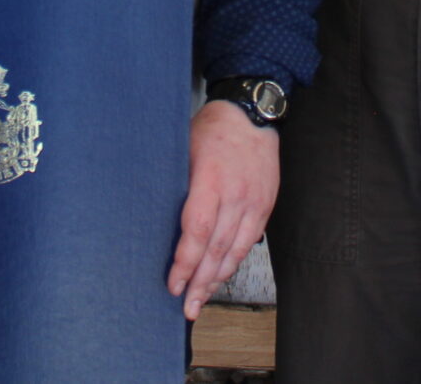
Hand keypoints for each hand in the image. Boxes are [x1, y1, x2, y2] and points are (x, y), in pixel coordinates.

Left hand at [167, 99, 279, 319]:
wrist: (252, 114)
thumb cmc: (212, 129)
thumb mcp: (184, 149)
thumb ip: (176, 185)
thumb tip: (154, 219)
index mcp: (211, 180)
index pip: (197, 231)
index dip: (185, 262)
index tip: (172, 282)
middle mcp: (236, 195)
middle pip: (216, 249)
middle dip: (199, 282)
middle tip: (186, 306)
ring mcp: (253, 202)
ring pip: (234, 250)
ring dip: (216, 279)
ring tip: (201, 299)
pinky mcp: (265, 206)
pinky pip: (249, 241)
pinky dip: (234, 262)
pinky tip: (222, 275)